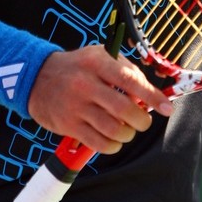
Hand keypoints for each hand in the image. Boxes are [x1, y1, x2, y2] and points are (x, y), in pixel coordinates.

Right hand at [27, 45, 172, 153]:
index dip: (151, 95)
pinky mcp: (69, 125)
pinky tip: (113, 139)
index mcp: (96, 62)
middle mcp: (86, 84)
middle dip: (141, 120)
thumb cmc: (76, 67)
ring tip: (126, 129)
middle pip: (123, 109)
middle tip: (142, 121)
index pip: (130, 80)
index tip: (165, 107)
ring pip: (113, 129)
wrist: (36, 78)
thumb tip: (146, 94)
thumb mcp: (98, 56)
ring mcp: (76, 106)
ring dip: (127, 134)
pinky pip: (98, 143)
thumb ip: (124, 70)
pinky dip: (112, 145)